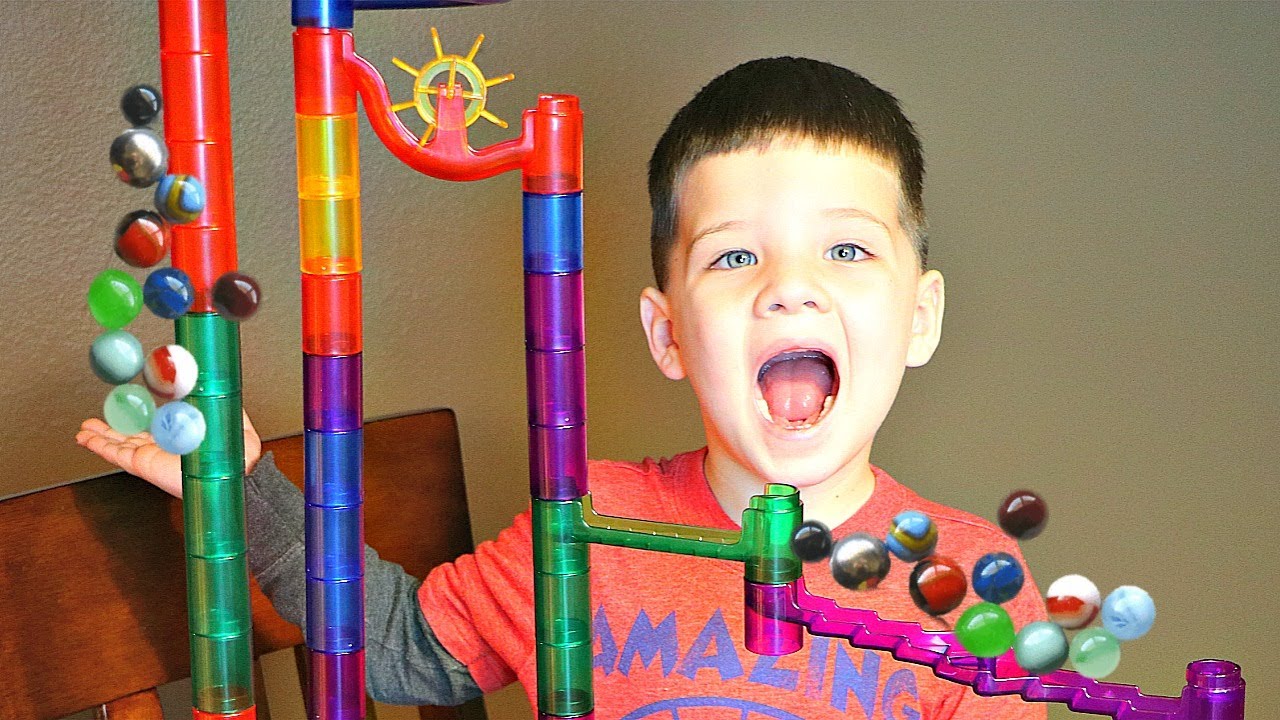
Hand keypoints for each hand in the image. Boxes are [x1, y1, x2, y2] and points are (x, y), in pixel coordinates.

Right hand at [76, 411, 262, 498]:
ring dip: (99, 438)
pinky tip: (87, 440)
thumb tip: (206, 381)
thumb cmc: (237, 454)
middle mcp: (164, 449)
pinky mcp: (145, 465)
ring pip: (119, 447)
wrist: (235, 474)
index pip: (152, 429)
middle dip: (109, 430)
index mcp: (180, 439)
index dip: (136, 420)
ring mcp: (152, 457)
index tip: (124, 410)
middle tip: (93, 422)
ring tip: (83, 431)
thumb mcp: (226, 417)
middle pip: (129, 439)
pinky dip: (100, 447)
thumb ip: (213, 400)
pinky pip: (118, 456)